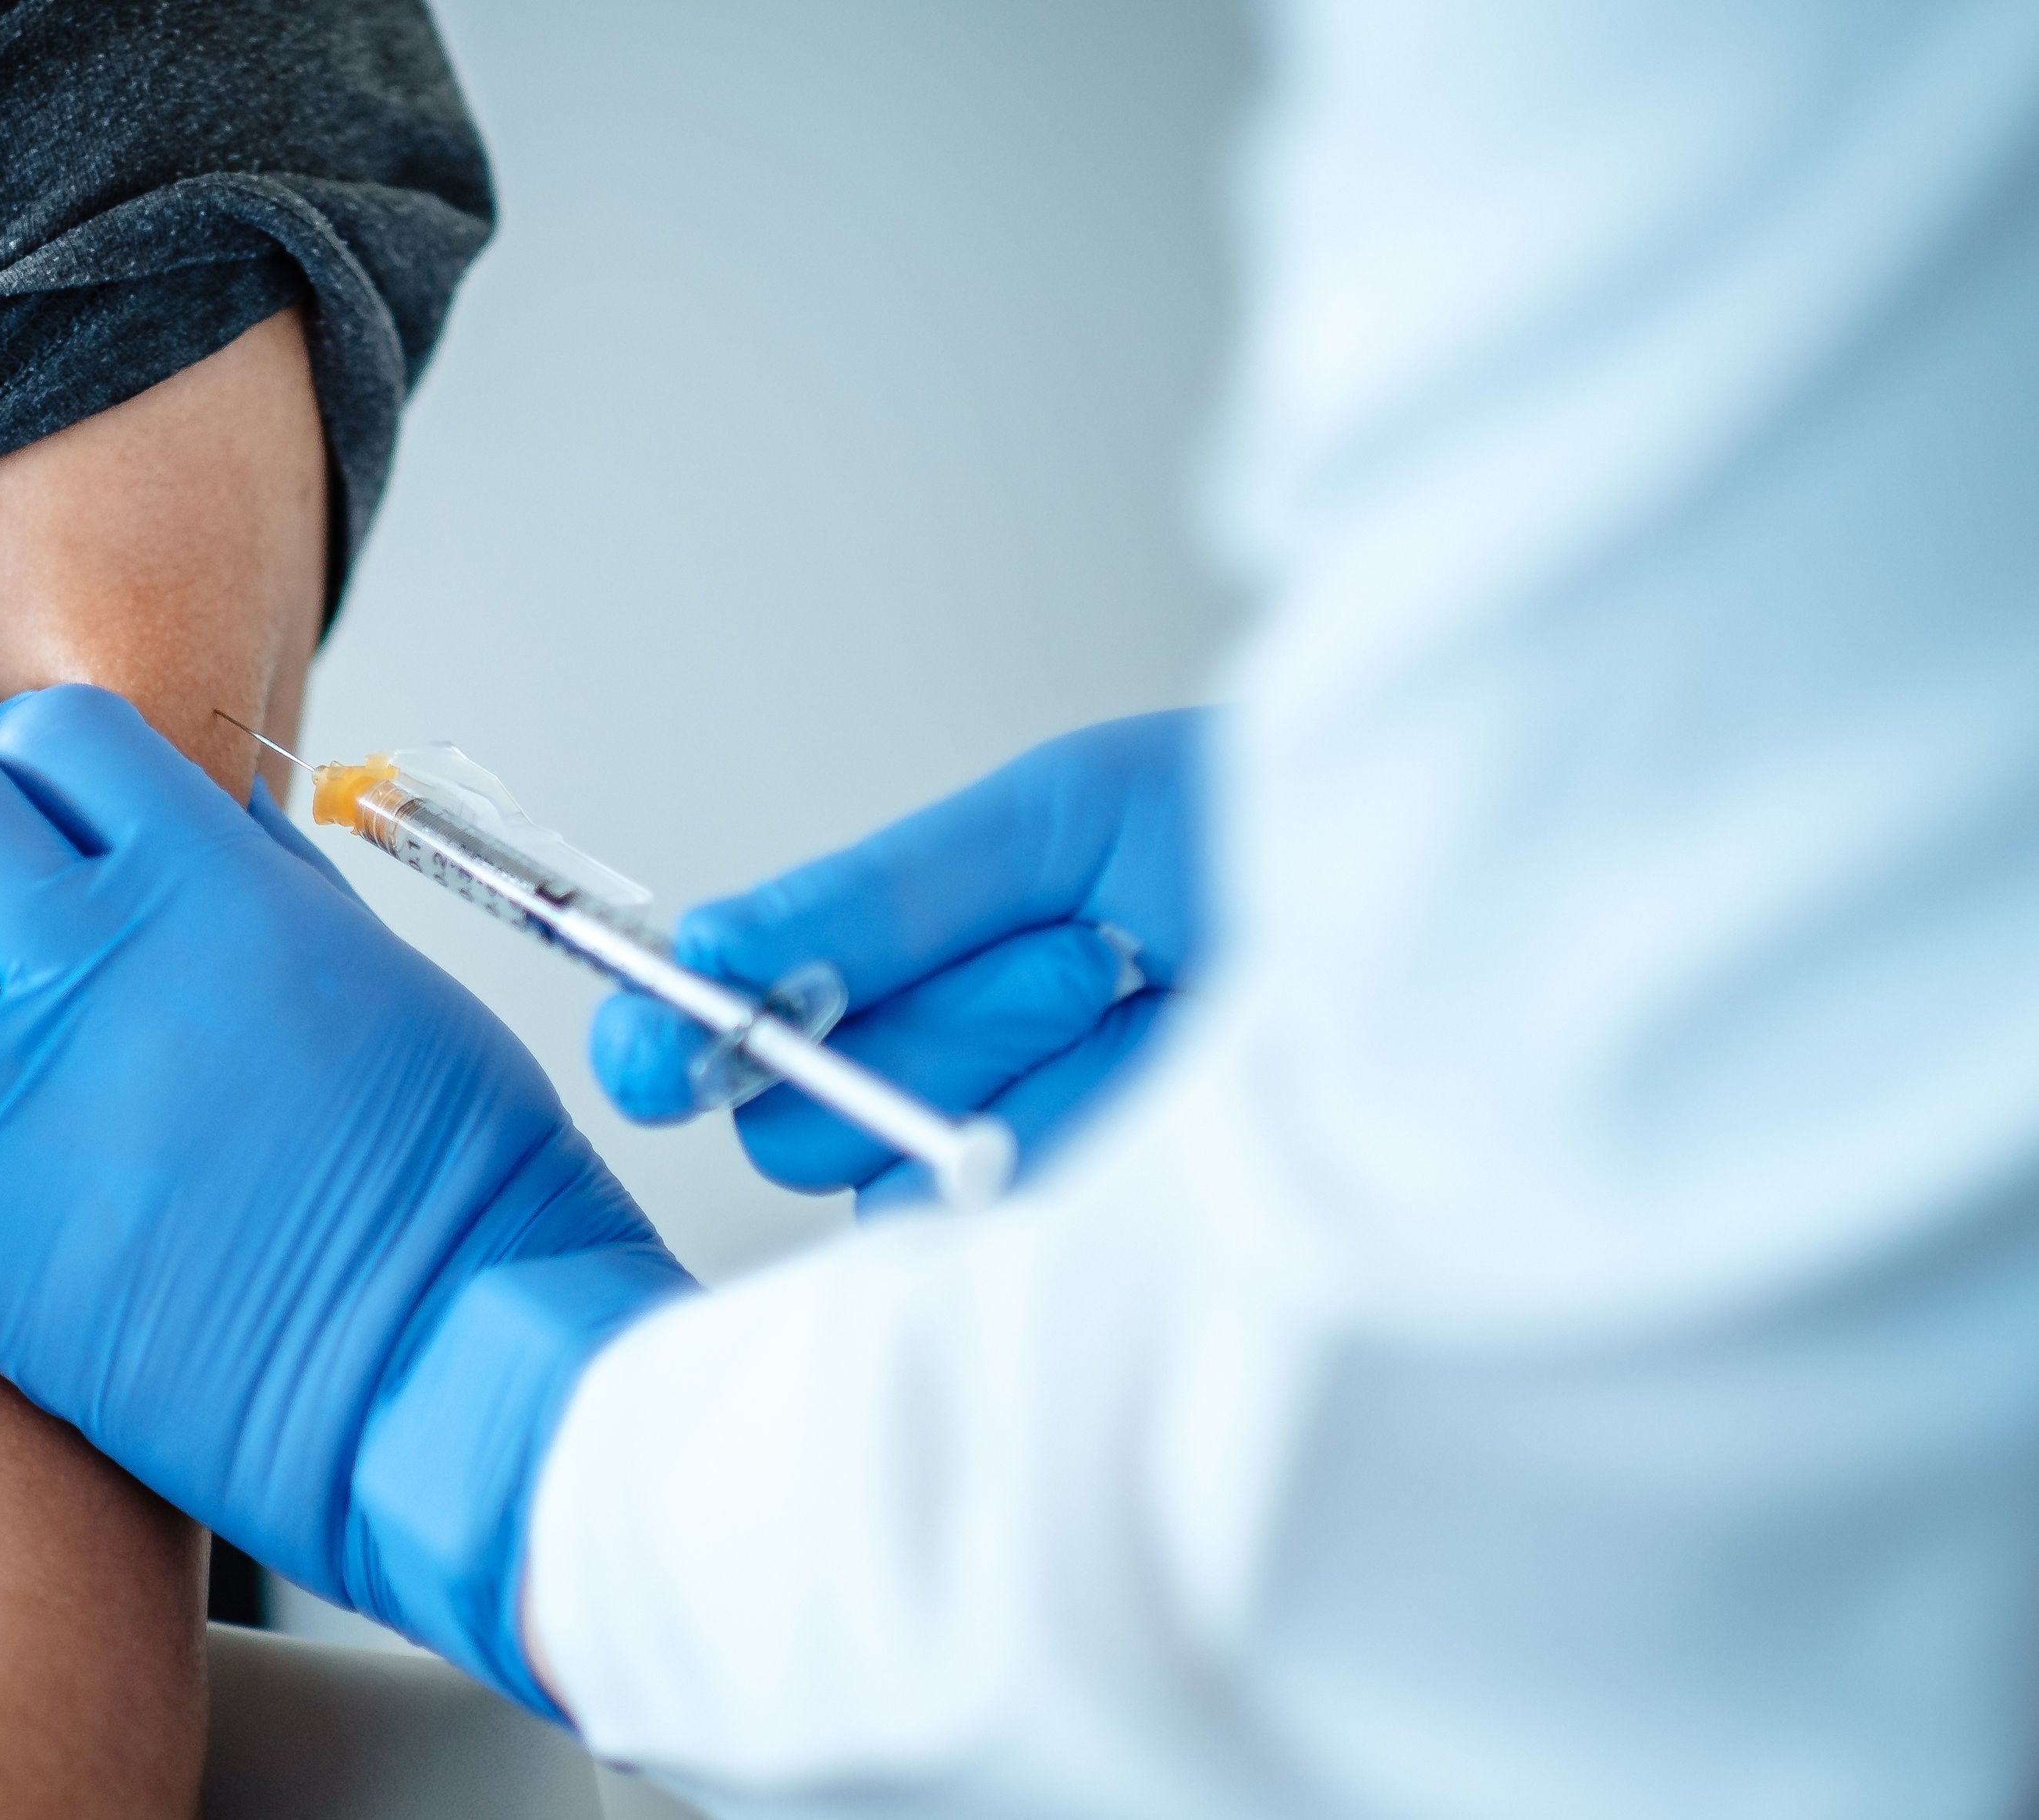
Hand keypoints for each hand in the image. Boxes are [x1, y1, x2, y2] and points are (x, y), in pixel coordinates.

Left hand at [0, 685, 688, 1714]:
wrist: (452, 1363)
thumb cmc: (461, 1182)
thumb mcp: (393, 976)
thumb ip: (279, 888)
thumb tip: (213, 825)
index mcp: (210, 887)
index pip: (60, 737)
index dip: (32, 743)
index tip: (29, 770)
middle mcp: (93, 971)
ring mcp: (14, 1112)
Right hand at [591, 711, 1211, 1209]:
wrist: (1459, 922)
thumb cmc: (1269, 840)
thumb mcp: (1062, 825)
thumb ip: (879, 896)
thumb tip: (716, 950)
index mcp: (907, 964)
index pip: (740, 1021)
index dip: (684, 1038)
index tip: (666, 1052)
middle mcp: (938, 1083)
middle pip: (802, 1120)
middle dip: (939, 1026)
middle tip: (1082, 959)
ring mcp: (1008, 1184)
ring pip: (900, 1183)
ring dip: (1037, 1073)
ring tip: (1163, 1004)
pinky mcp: (1083, 1268)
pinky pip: (1002, 1240)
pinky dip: (1091, 1146)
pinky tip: (1186, 1095)